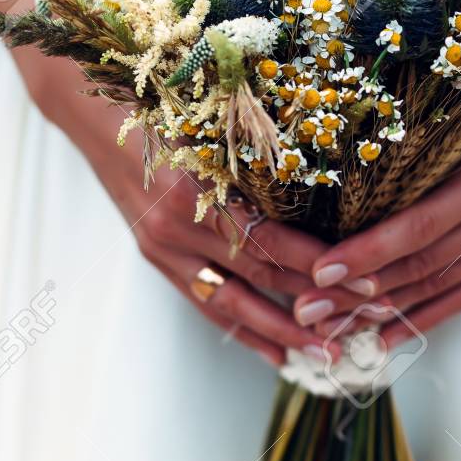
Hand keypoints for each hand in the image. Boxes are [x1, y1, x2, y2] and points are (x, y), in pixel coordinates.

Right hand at [23, 52, 334, 367]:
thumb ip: (259, 157)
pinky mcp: (156, 257)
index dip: (320, 265)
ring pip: (233, 303)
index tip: (366, 280)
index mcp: (198, 190)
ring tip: (324, 354)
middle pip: (260, 276)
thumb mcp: (211, 123)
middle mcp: (179, 227)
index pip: (272, 241)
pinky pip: (206, 304)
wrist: (95, 114)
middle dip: (314, 303)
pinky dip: (243, 330)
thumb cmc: (162, 105)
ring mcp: (164, 248)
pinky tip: (275, 353)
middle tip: (363, 323)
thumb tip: (329, 185)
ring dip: (282, 333)